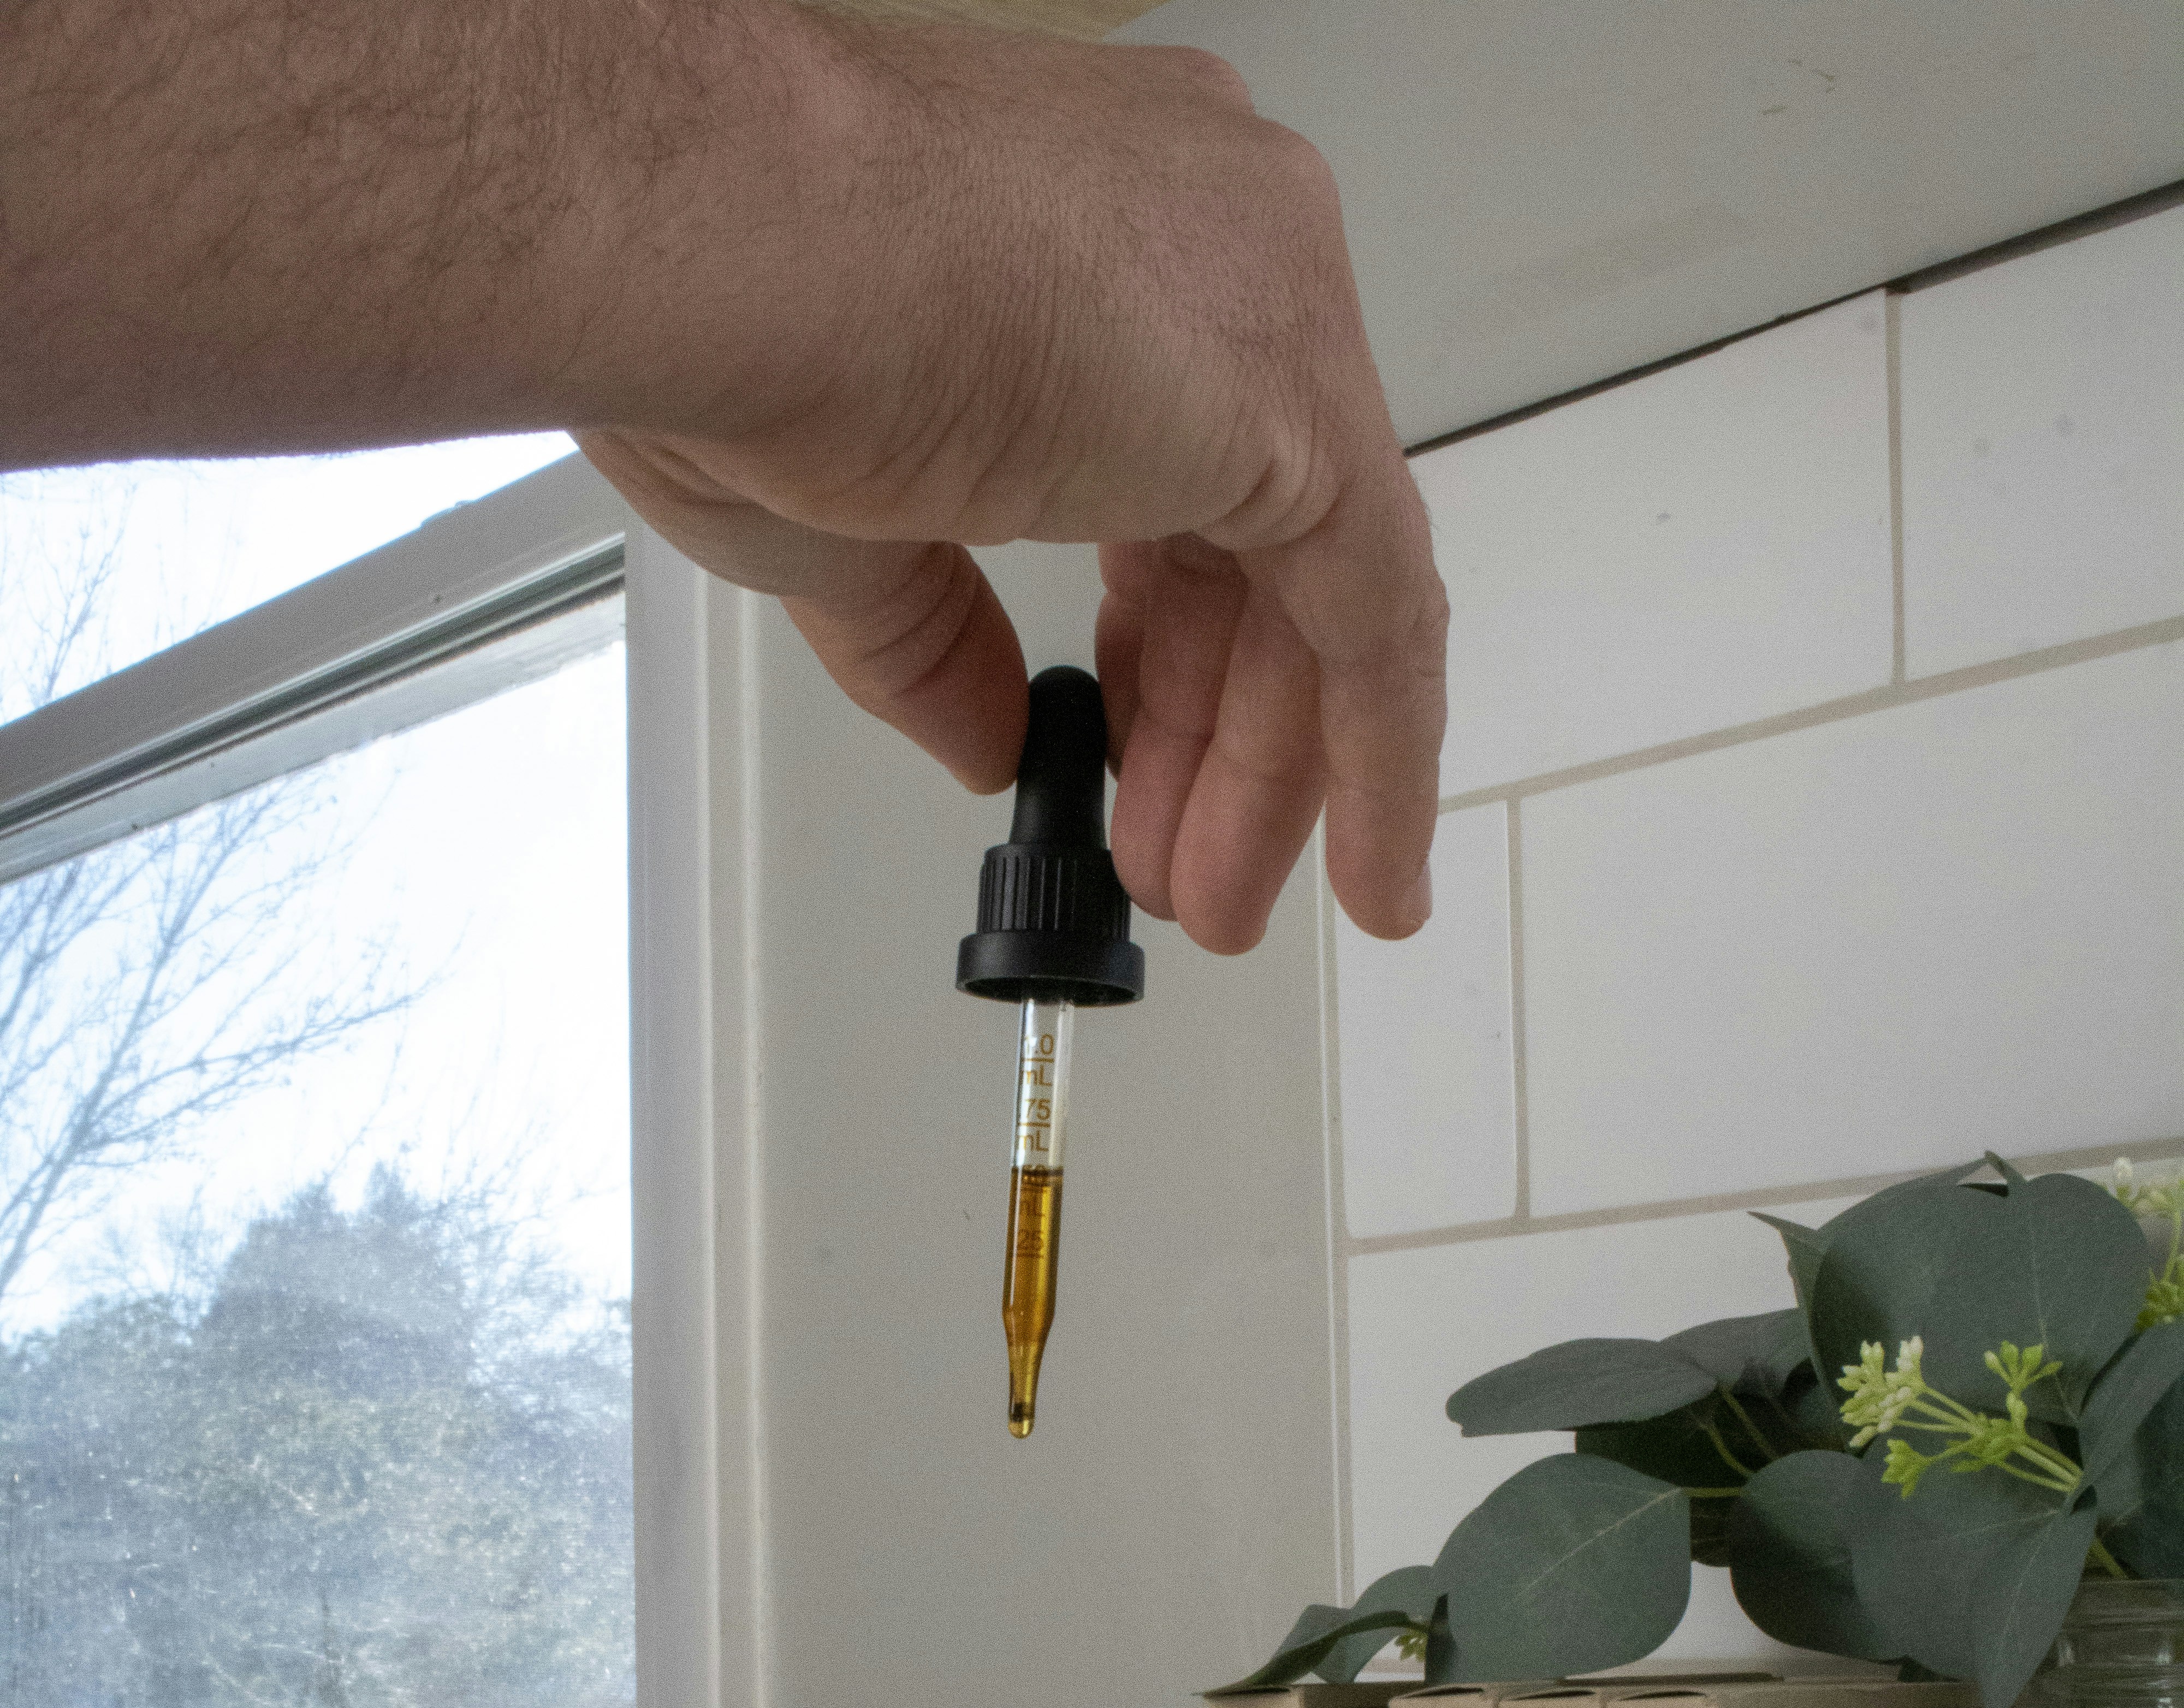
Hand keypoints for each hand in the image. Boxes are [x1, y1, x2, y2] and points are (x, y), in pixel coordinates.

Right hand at [580, 24, 1443, 954]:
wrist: (717, 235)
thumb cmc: (728, 305)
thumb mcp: (838, 519)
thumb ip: (939, 637)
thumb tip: (983, 735)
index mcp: (1096, 235)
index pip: (1180, 477)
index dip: (1165, 651)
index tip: (1136, 755)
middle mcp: (1210, 242)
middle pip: (1264, 538)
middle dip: (1220, 733)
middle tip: (1179, 864)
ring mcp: (1266, 304)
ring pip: (1330, 583)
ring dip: (1278, 771)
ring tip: (1221, 898)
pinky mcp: (1302, 404)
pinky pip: (1384, 616)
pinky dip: (1383, 764)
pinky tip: (1372, 877)